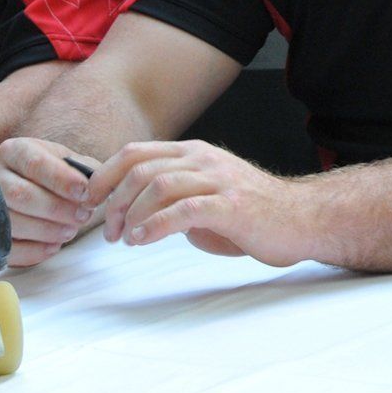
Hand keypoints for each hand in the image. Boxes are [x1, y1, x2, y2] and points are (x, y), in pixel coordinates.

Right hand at [0, 136, 100, 266]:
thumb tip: (99, 186)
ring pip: (10, 221)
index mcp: (15, 151)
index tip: (84, 192)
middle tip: (82, 216)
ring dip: (46, 230)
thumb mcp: (69, 162)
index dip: (61, 179)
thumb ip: (86, 170)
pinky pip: (6, 247)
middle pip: (19, 194)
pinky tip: (53, 247)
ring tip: (70, 231)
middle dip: (56, 209)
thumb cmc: (54, 174)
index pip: (35, 162)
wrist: (33, 188)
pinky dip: (32, 251)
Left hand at [87, 139, 303, 264]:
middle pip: (140, 168)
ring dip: (132, 214)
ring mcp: (218, 180)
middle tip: (109, 230)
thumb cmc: (254, 212)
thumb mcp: (207, 194)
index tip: (90, 201)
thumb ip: (175, 197)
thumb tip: (140, 213)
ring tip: (126, 238)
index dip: (105, 175)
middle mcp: (203, 159)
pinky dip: (155, 226)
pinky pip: (183, 210)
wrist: (301, 220)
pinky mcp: (231, 206)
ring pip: (158, 185)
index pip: (136, 152)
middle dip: (114, 201)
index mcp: (194, 153)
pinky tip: (143, 240)